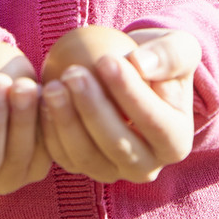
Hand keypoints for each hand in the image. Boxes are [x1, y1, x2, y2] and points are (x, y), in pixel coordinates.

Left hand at [39, 28, 200, 183]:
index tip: (106, 60)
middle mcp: (147, 166)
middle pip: (119, 147)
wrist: (132, 70)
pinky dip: (50, 131)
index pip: (155, 124)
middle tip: (72, 73)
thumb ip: (169, 54)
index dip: (131, 94)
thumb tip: (140, 65)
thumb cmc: (158, 56)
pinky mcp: (84, 166)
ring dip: (66, 122)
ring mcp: (113, 171)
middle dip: (93, 110)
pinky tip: (40, 98)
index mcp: (176, 142)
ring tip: (53, 84)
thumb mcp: (178, 47)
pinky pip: (64, 156)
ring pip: (87, 157)